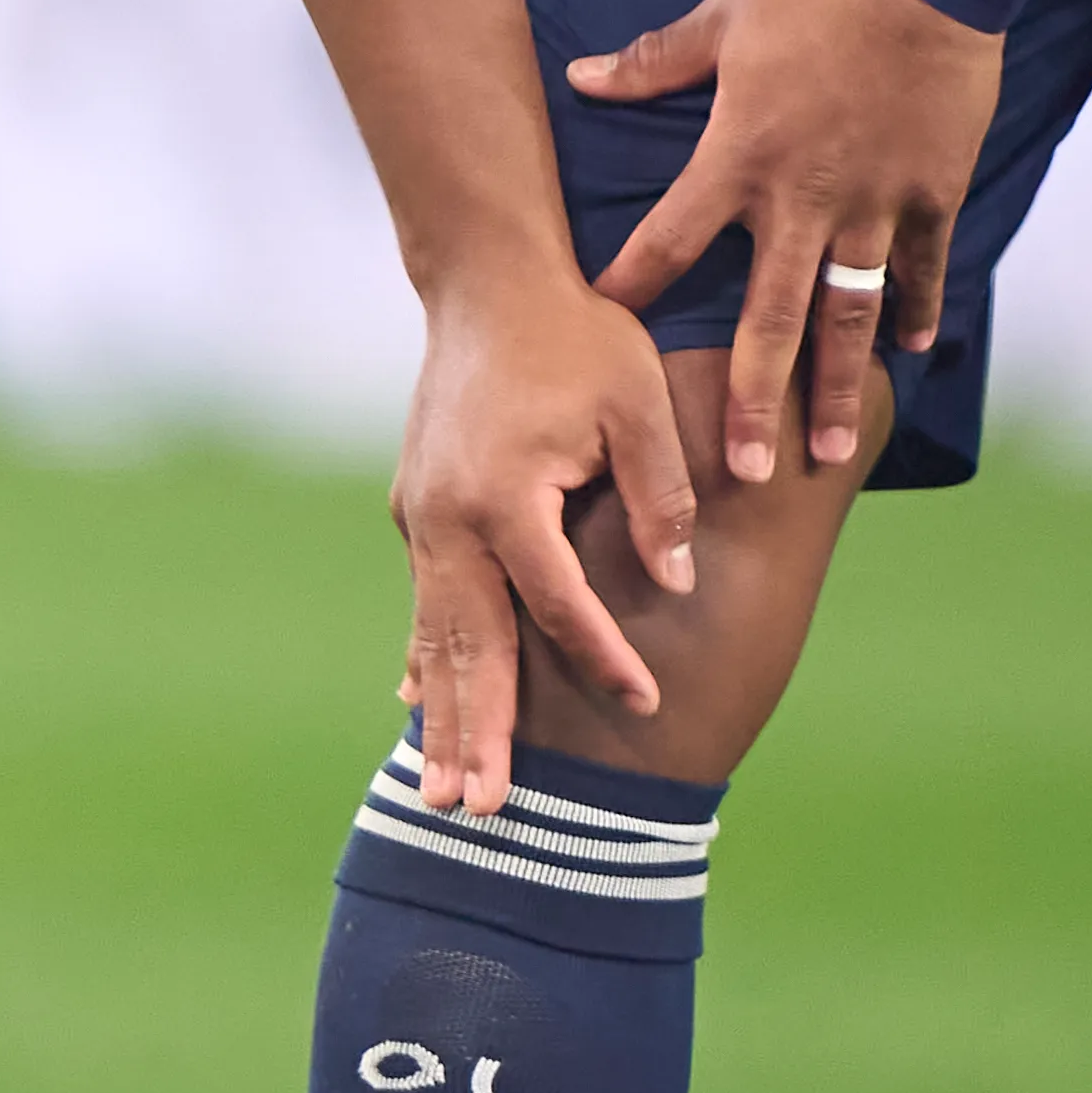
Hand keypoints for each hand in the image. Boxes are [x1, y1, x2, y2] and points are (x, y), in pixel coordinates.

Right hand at [393, 267, 697, 813]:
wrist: (487, 281)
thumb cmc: (577, 335)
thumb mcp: (638, 402)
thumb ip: (659, 495)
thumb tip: (673, 583)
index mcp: (507, 494)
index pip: (561, 601)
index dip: (606, 656)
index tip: (645, 706)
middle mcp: (450, 518)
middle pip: (471, 645)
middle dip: (480, 732)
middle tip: (481, 811)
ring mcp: (423, 517)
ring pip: (437, 636)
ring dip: (443, 716)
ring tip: (441, 795)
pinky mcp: (417, 509)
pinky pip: (425, 604)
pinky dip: (427, 660)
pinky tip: (418, 709)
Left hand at [570, 0, 1001, 482]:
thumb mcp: (726, 16)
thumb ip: (654, 63)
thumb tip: (580, 77)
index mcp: (742, 157)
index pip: (669, 239)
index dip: (633, 288)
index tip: (605, 339)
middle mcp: (804, 198)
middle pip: (769, 319)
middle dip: (752, 398)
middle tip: (742, 470)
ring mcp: (875, 204)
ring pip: (850, 318)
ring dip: (838, 389)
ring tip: (827, 451)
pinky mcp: (932, 194)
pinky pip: (921, 268)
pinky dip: (916, 310)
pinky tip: (910, 352)